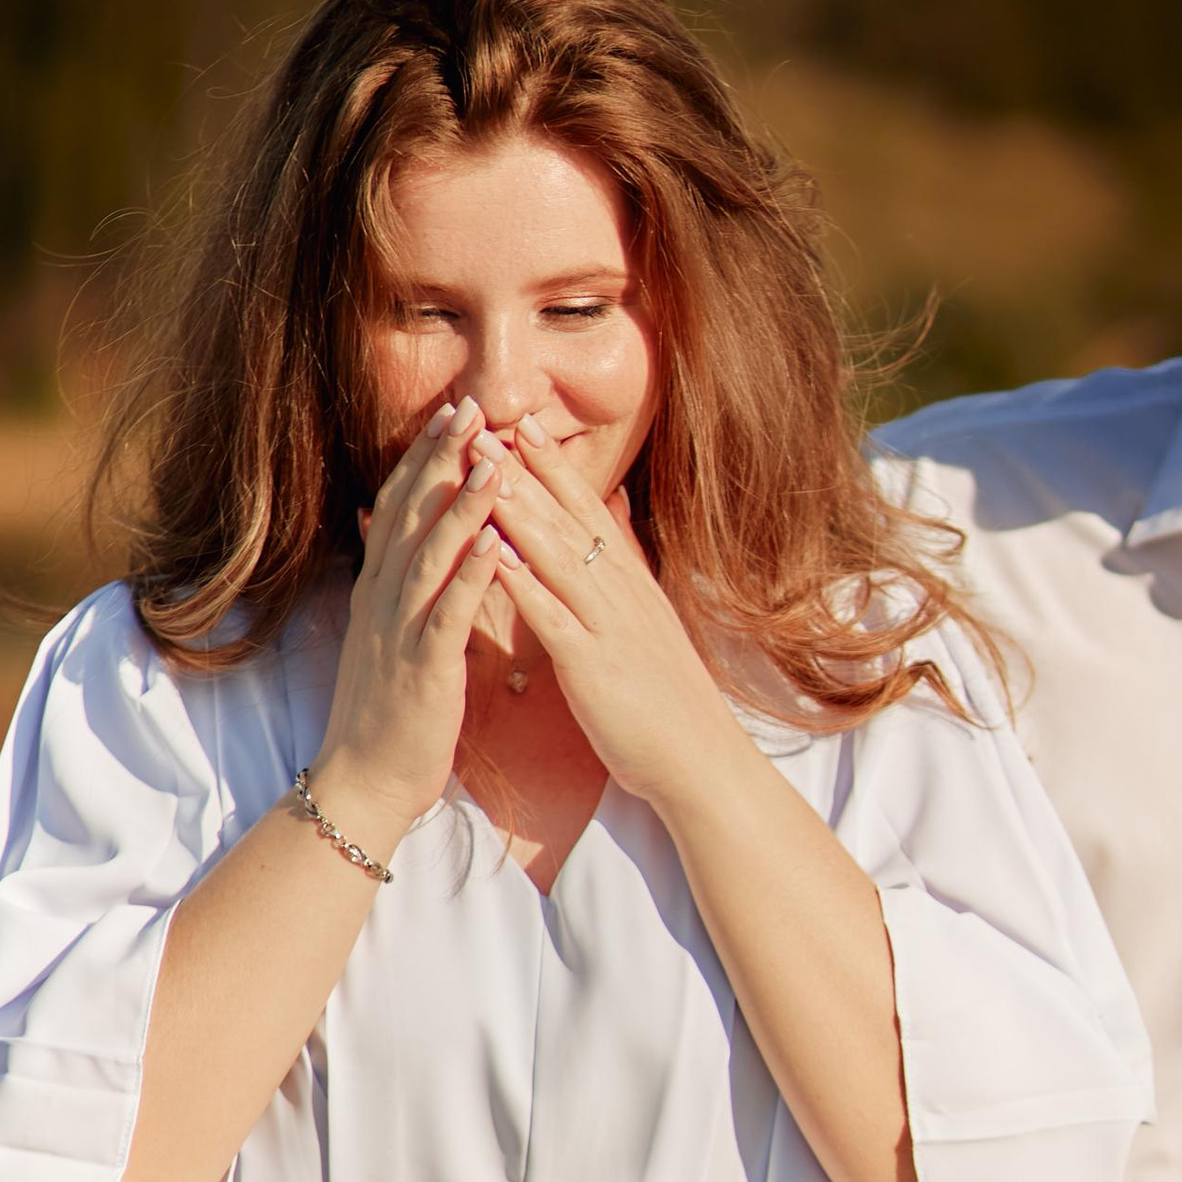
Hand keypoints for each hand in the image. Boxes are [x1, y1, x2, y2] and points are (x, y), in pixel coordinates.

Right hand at [310, 401, 505, 845]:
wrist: (366, 780)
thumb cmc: (391, 711)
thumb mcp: (388, 632)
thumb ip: (394, 579)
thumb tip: (393, 527)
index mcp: (380, 589)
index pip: (400, 505)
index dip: (425, 455)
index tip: (453, 410)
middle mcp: (384, 600)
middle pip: (411, 513)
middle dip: (441, 457)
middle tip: (470, 405)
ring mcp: (400, 631)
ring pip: (430, 554)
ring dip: (462, 503)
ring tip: (492, 458)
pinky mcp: (423, 667)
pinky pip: (447, 613)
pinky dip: (470, 574)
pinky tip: (493, 541)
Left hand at [478, 417, 747, 816]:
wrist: (700, 759)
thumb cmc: (668, 698)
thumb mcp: (649, 623)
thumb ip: (626, 574)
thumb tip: (615, 525)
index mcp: (629, 583)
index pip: (586, 511)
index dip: (552, 466)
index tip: (520, 423)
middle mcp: (621, 593)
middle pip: (565, 519)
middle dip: (520, 471)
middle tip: (482, 425)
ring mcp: (609, 626)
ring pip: (557, 557)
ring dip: (516, 511)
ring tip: (480, 471)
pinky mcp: (595, 667)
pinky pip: (554, 619)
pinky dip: (526, 586)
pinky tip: (496, 558)